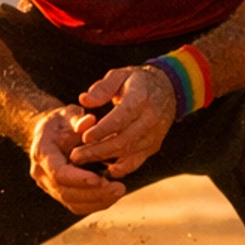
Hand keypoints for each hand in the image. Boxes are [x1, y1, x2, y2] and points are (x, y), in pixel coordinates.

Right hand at [28, 106, 127, 214]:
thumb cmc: (61, 122)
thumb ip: (77, 118)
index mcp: (42, 153)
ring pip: (72, 202)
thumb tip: (89, 122)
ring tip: (119, 192)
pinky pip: (76, 205)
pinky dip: (95, 204)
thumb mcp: (68, 114)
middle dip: (93, 193)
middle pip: (66, 192)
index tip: (99, 179)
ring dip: (97, 201)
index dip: (78, 178)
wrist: (49, 133)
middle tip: (118, 188)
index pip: (58, 172)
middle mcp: (42, 174)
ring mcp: (49, 186)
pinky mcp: (60, 193)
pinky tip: (112, 196)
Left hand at [69, 64, 176, 178]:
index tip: (84, 137)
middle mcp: (151, 118)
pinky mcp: (153, 146)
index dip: (102, 130)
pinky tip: (101, 167)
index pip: (121, 118)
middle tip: (75, 156)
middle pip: (123, 140)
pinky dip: (118, 168)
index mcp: (141, 97)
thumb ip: (102, 88)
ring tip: (82, 161)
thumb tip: (84, 100)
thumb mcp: (120, 75)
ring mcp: (154, 135)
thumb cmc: (137, 82)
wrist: (169, 90)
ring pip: (127, 154)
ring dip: (103, 160)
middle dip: (97, 151)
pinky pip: (135, 163)